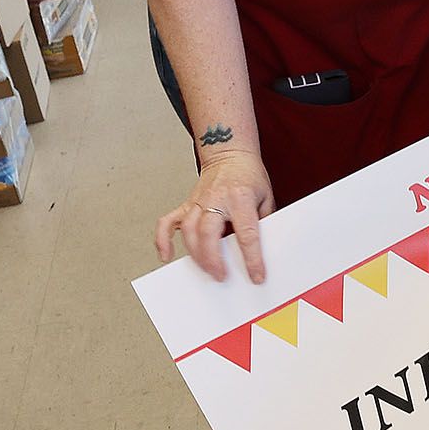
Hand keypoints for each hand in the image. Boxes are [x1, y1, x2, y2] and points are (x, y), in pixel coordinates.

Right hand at [156, 148, 275, 283]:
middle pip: (208, 232)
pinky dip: (163, 240)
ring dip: (195, 254)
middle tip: (221, 276)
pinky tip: (166, 255)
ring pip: (188, 230)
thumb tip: (263, 251)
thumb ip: (264, 222)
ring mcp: (198, 201)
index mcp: (241, 198)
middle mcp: (216, 199)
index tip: (256, 276)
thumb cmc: (249, 175)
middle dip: (213, 259)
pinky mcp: (187, 203)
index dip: (252, 258)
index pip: (247, 234)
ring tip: (206, 271)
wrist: (230, 153)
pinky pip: (168, 222)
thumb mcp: (266, 197)